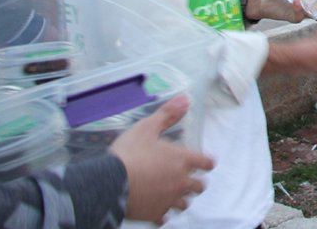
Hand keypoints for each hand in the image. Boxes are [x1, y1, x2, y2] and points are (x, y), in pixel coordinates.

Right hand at [108, 94, 213, 222]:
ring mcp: (168, 200)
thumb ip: (167, 115)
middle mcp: (181, 182)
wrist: (109, 184)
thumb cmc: (129, 153)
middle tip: (187, 180)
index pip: (207, 163)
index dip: (206, 162)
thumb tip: (185, 99)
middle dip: (195, 183)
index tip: (204, 163)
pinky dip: (161, 214)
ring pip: (184, 204)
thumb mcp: (147, 127)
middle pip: (199, 186)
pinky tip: (155, 209)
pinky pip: (164, 218)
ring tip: (171, 194)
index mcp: (183, 160)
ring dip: (180, 199)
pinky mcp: (154, 215)